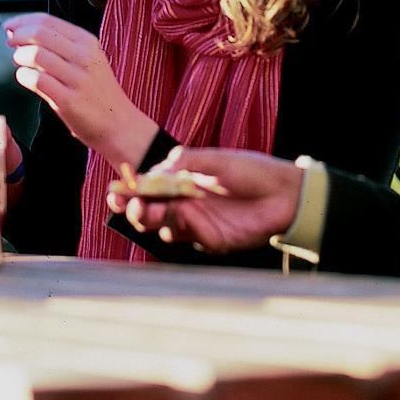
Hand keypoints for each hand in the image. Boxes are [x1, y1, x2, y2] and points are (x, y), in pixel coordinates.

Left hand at [2, 12, 155, 169]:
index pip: (47, 20)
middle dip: (18, 36)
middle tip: (10, 43)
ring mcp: (77, 78)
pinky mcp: (69, 100)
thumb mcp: (87, 59)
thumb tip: (22, 33)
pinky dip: (23, 76)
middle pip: (39, 34)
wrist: (119, 124)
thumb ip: (60, 46)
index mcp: (87, 41)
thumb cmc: (98, 92)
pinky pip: (36, 80)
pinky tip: (25, 79)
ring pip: (35, 55)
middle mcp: (83, 56)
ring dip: (20, 57)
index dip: (23, 21)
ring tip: (21, 64)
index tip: (10, 26)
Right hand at [111, 147, 304, 252]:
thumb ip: (188, 161)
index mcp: (181, 183)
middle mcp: (184, 204)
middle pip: (149, 212)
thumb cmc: (250, 170)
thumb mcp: (216, 160)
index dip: (129, 191)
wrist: (284, 193)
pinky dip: (183, 229)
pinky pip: (190, 239)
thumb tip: (162, 166)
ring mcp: (197, 224)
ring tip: (150, 210)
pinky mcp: (212, 240)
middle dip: (134, 209)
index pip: (148, 189)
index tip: (115, 191)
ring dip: (153, 220)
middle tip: (131, 205)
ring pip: (164, 227)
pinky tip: (186, 216)